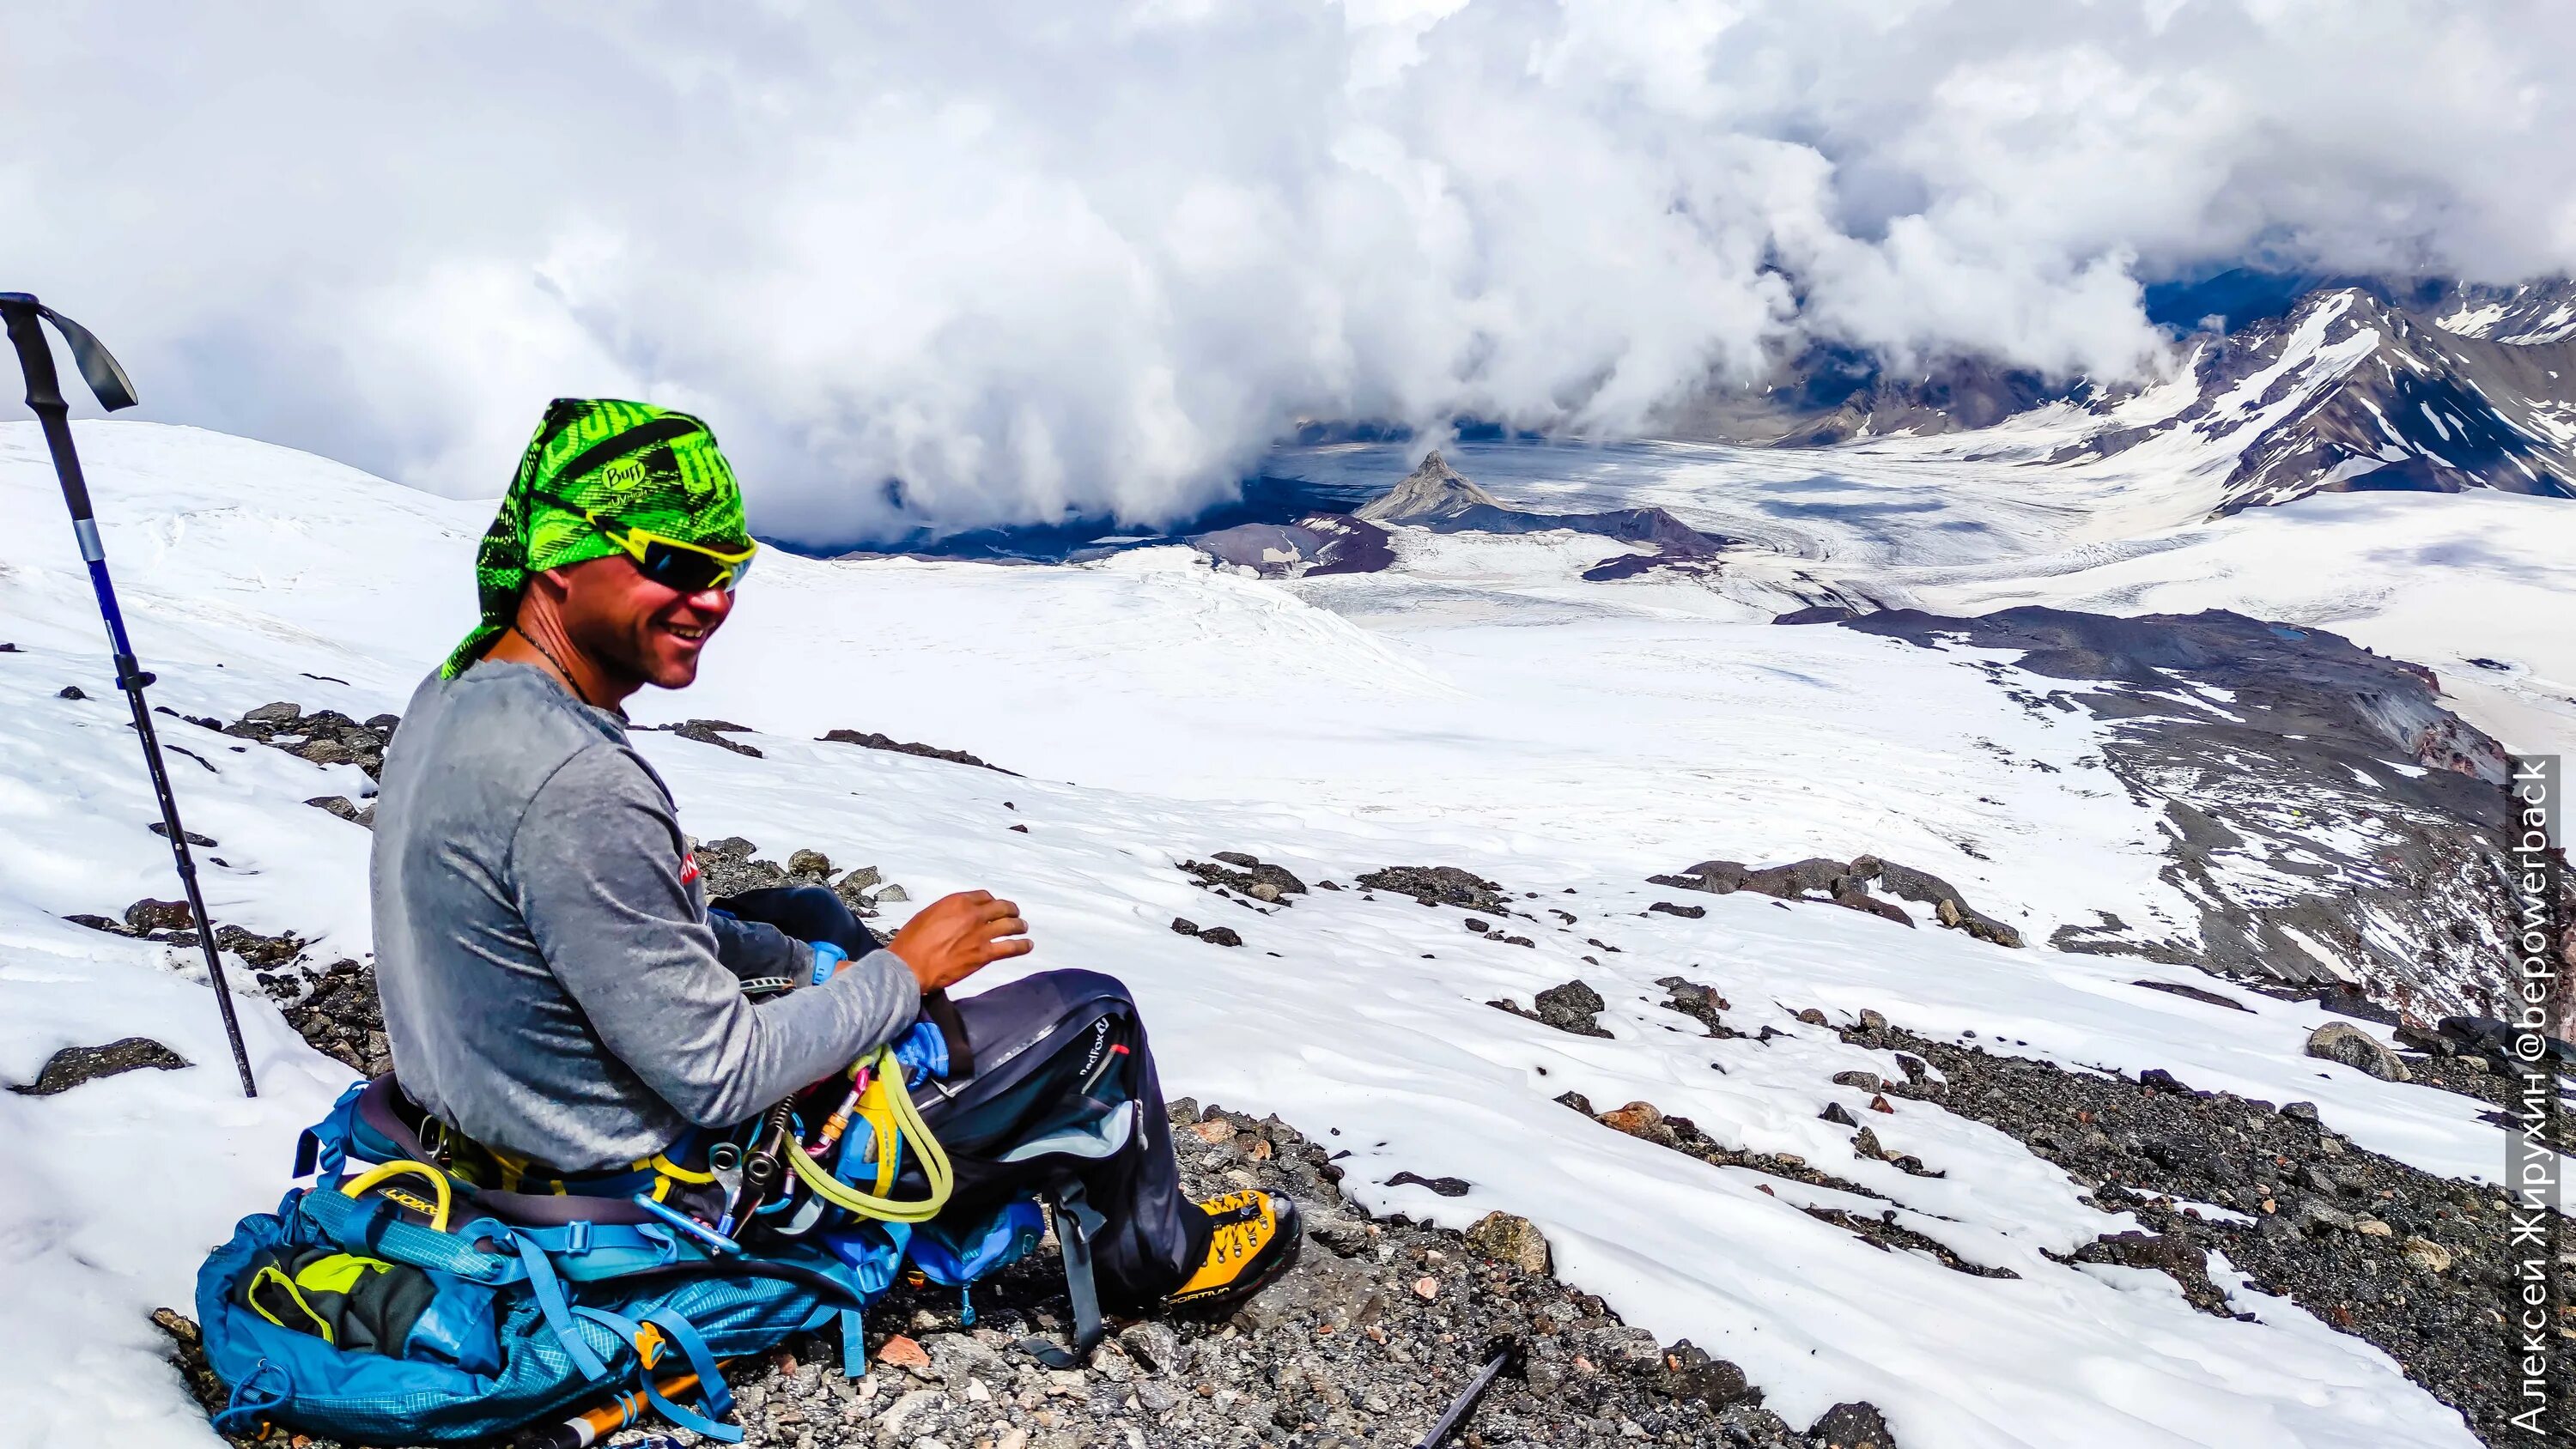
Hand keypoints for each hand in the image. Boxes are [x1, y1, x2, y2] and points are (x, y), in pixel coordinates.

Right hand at [887, 890, 1029, 992]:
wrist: (910, 966)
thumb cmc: (911, 942)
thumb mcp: (927, 915)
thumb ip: (947, 912)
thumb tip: (956, 917)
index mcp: (957, 901)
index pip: (984, 896)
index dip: (992, 902)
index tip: (993, 908)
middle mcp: (973, 914)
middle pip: (1001, 907)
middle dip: (1010, 910)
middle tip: (1014, 914)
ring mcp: (981, 934)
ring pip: (1010, 925)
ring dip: (1019, 926)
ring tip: (1023, 928)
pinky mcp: (984, 954)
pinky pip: (1010, 947)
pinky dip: (1022, 946)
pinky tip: (1027, 945)